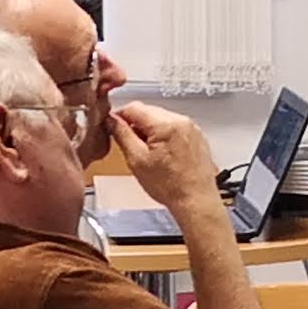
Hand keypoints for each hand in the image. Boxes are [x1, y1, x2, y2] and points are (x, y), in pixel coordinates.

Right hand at [108, 96, 225, 220]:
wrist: (195, 201)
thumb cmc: (171, 186)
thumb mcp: (136, 160)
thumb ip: (122, 135)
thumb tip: (111, 120)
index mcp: (165, 124)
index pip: (133, 107)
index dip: (119, 116)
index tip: (113, 127)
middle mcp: (181, 121)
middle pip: (148, 111)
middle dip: (136, 125)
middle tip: (131, 146)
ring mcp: (191, 127)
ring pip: (160, 119)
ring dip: (150, 131)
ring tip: (149, 155)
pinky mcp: (196, 136)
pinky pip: (174, 128)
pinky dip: (164, 137)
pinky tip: (163, 156)